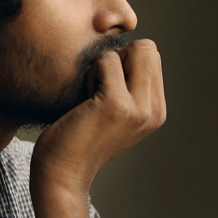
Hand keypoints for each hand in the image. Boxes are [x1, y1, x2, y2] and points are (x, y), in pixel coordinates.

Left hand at [31, 38, 165, 197]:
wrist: (62, 173)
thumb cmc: (78, 136)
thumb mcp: (114, 111)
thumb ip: (129, 85)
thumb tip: (128, 45)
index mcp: (156, 111)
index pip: (152, 56)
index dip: (125, 61)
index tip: (106, 88)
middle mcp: (153, 111)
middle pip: (147, 48)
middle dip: (118, 58)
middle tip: (98, 88)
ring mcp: (138, 108)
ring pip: (130, 50)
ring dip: (102, 66)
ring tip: (90, 97)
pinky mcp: (117, 104)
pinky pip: (106, 60)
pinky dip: (90, 73)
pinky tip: (82, 100)